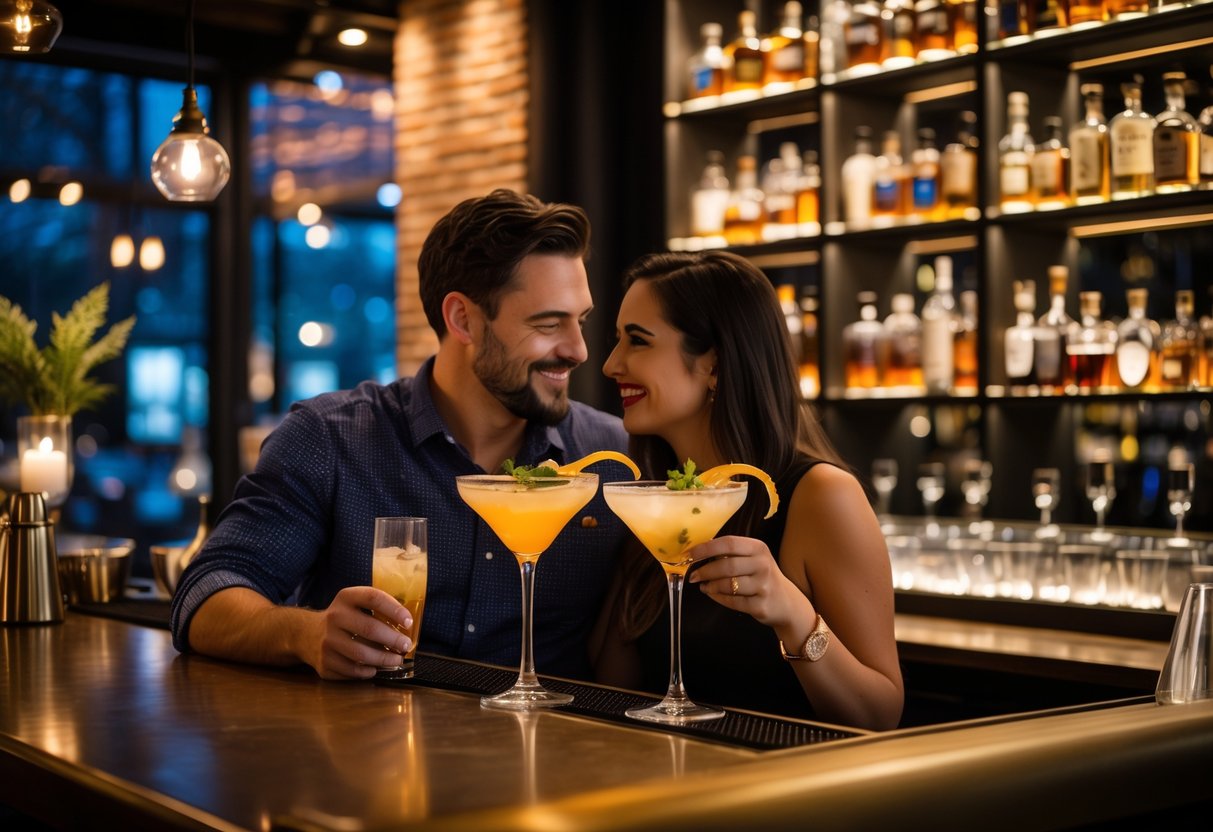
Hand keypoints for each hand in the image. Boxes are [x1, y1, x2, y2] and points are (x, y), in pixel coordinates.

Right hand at [310, 585, 412, 679]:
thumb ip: (377, 610)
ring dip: (384, 659)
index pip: (373, 598)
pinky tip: (375, 668)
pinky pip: (351, 671)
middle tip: (406, 646)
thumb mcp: (355, 604)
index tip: (408, 622)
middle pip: (370, 628)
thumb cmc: (344, 619)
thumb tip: (408, 628)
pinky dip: (368, 671)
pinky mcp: (324, 663)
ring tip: (396, 660)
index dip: (394, 609)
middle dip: (393, 639)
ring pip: (361, 654)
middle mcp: (334, 617)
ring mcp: (326, 641)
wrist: (307, 634)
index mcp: (345, 598)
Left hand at [687, 535, 804, 629]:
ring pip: (728, 585)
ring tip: (703, 585)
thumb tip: (699, 553)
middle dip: (705, 571)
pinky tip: (712, 594)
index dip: (706, 548)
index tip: (689, 554)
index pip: (729, 543)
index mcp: (759, 548)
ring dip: (710, 585)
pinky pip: (732, 602)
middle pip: (726, 565)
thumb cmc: (762, 576)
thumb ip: (731, 553)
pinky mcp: (760, 606)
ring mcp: (763, 586)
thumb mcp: (753, 559)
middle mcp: (763, 565)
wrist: (786, 602)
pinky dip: (718, 598)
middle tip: (693, 576)